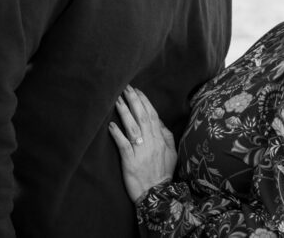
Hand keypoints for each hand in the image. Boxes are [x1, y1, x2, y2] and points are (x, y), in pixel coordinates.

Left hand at [108, 85, 176, 202]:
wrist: (157, 194)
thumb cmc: (162, 173)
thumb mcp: (171, 153)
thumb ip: (166, 135)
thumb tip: (159, 120)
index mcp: (160, 139)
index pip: (153, 115)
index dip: (144, 101)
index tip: (137, 90)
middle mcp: (151, 143)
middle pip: (142, 117)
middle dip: (134, 101)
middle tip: (125, 88)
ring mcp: (141, 152)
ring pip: (133, 128)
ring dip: (124, 112)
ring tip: (116, 100)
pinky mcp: (131, 162)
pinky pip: (124, 145)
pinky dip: (117, 134)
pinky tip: (111, 125)